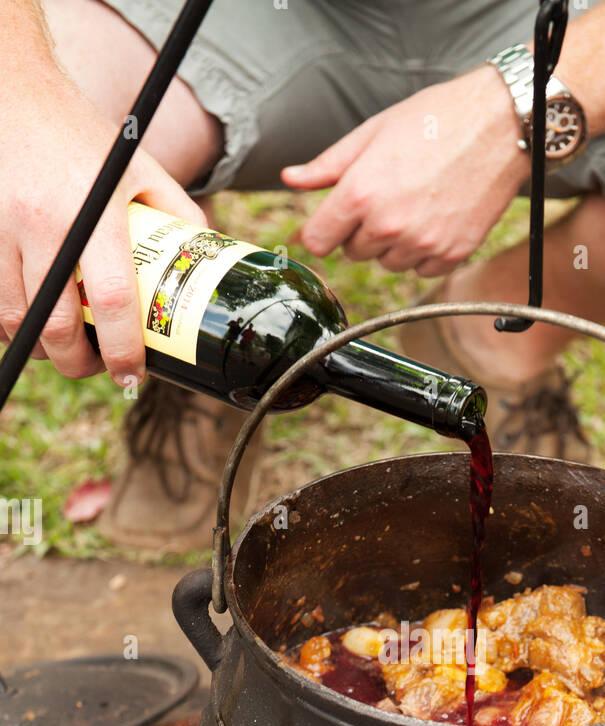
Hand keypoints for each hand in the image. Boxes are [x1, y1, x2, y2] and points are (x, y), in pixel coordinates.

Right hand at [0, 73, 204, 384]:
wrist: (15, 93)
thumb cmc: (84, 136)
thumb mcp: (140, 169)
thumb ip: (177, 214)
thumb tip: (207, 263)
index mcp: (93, 212)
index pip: (112, 301)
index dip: (122, 351)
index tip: (132, 376)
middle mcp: (42, 223)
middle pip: (56, 325)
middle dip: (77, 363)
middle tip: (95, 367)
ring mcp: (2, 228)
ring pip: (16, 319)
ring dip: (43, 347)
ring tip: (66, 347)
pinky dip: (10, 323)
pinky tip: (31, 322)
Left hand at [282, 66, 528, 276]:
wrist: (500, 124)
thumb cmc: (436, 119)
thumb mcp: (373, 132)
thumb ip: (328, 165)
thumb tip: (290, 178)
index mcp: (361, 193)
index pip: (319, 241)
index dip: (321, 231)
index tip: (330, 223)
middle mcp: (389, 225)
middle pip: (352, 253)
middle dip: (360, 230)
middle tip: (386, 195)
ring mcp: (422, 244)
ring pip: (386, 263)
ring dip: (392, 243)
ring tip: (413, 204)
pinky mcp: (451, 254)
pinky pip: (420, 270)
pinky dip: (422, 252)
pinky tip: (434, 218)